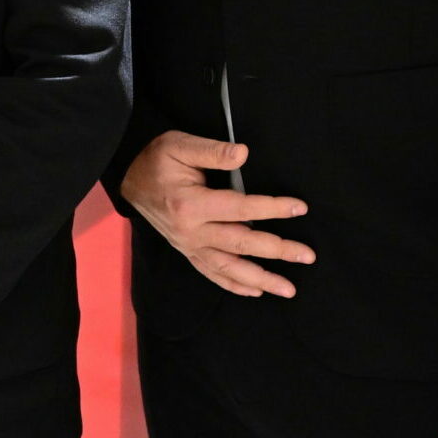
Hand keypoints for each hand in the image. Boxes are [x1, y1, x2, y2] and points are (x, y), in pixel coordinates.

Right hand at [120, 131, 313, 296]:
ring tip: (289, 289)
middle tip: (307, 255)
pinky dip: (234, 285)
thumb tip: (243, 154)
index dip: (272, 208)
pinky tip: (256, 291)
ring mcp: (188, 246)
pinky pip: (212, 273)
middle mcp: (191, 232)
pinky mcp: (187, 252)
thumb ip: (211, 151)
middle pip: (241, 244)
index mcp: (190, 204)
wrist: (129, 179)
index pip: (240, 209)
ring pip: (229, 268)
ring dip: (261, 279)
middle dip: (277, 251)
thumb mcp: (179, 145)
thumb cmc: (156, 160)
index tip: (299, 208)